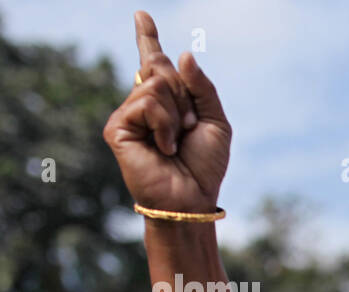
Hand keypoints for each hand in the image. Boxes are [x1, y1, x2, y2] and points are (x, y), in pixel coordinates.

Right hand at [101, 11, 230, 212]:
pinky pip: (146, 103)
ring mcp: (128, 115)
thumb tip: (181, 54)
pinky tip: (164, 147)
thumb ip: (202, 88)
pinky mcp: (116, 127)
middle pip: (162, 68)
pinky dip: (164, 123)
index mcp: (167, 102)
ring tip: (176, 142)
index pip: (153, 62)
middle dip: (185, 96)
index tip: (142, 15)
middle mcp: (143, 104)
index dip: (147, 37)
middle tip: (189, 129)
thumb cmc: (204, 166)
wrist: (193, 198)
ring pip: (155, 84)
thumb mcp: (215, 122)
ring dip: (177, 114)